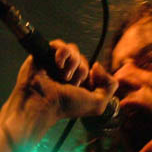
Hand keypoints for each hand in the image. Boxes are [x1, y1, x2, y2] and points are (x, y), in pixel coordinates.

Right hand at [0, 40, 117, 150]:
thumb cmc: (66, 106)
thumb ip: (110, 86)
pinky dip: (62, 53)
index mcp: (81, 85)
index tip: (89, 83)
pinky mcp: (46, 54)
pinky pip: (60, 44)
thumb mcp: (98, 104)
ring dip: (73, 64)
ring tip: (63, 76)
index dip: (95, 75)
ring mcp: (57, 64)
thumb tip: (97, 65)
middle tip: (71, 85)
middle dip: (81, 72)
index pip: (94, 70)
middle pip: (84, 60)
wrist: (41, 102)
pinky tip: (58, 64)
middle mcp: (69, 73)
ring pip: (74, 51)